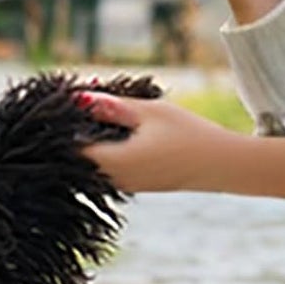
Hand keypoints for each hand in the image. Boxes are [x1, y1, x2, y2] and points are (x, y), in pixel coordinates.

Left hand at [76, 91, 233, 193]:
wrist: (222, 165)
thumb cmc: (189, 136)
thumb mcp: (150, 112)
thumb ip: (112, 107)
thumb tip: (79, 99)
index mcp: (115, 163)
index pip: (70, 147)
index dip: (62, 124)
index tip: (62, 101)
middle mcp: (114, 180)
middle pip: (79, 156)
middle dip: (75, 128)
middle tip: (80, 99)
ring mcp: (124, 185)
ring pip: (93, 161)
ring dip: (91, 137)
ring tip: (96, 108)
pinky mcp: (135, 184)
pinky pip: (108, 165)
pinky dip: (105, 146)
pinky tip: (114, 126)